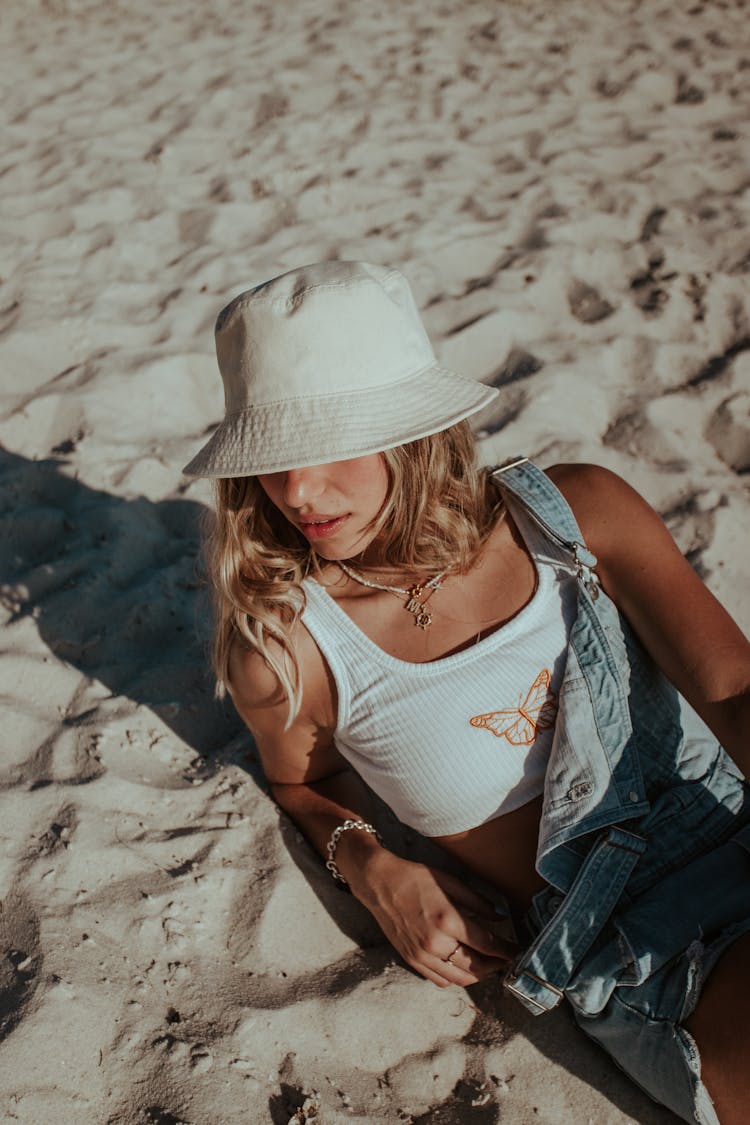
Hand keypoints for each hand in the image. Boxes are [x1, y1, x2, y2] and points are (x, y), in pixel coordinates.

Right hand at [350, 850, 518, 987]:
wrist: (379, 883)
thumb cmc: (415, 878)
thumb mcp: (451, 882)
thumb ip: (478, 903)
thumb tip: (500, 918)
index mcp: (448, 921)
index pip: (487, 944)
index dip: (505, 950)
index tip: (516, 949)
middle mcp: (436, 943)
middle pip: (476, 966)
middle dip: (496, 965)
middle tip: (506, 959)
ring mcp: (422, 955)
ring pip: (459, 979)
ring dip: (479, 976)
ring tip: (489, 966)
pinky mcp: (412, 960)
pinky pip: (439, 980)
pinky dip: (456, 979)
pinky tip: (463, 969)